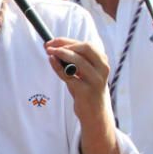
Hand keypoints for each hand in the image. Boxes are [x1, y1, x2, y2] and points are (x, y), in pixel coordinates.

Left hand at [46, 37, 123, 153]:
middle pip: (85, 48)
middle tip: (49, 46)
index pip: (87, 44)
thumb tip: (53, 46)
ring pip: (77, 60)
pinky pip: (68, 75)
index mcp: (103, 62)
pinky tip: (51, 61)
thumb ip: (74, 59)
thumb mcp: (85, 71)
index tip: (53, 41)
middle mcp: (102, 70)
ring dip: (61, 53)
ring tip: (49, 52)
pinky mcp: (85, 91)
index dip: (68, 40)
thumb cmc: (86, 88)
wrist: (94, 113)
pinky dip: (58, 66)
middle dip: (65, 44)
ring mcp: (95, 80)